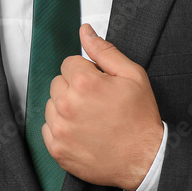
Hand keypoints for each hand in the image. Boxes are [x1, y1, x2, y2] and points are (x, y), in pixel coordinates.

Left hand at [43, 23, 163, 190]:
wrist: (144, 159)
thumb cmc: (140, 119)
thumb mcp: (132, 75)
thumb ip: (104, 51)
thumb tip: (85, 31)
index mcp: (84, 83)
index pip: (68, 64)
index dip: (86, 72)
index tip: (99, 86)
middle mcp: (67, 105)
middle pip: (57, 84)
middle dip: (74, 89)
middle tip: (96, 103)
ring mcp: (60, 129)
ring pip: (50, 106)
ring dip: (65, 109)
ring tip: (90, 119)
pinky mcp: (57, 149)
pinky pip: (47, 130)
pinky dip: (61, 130)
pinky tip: (81, 133)